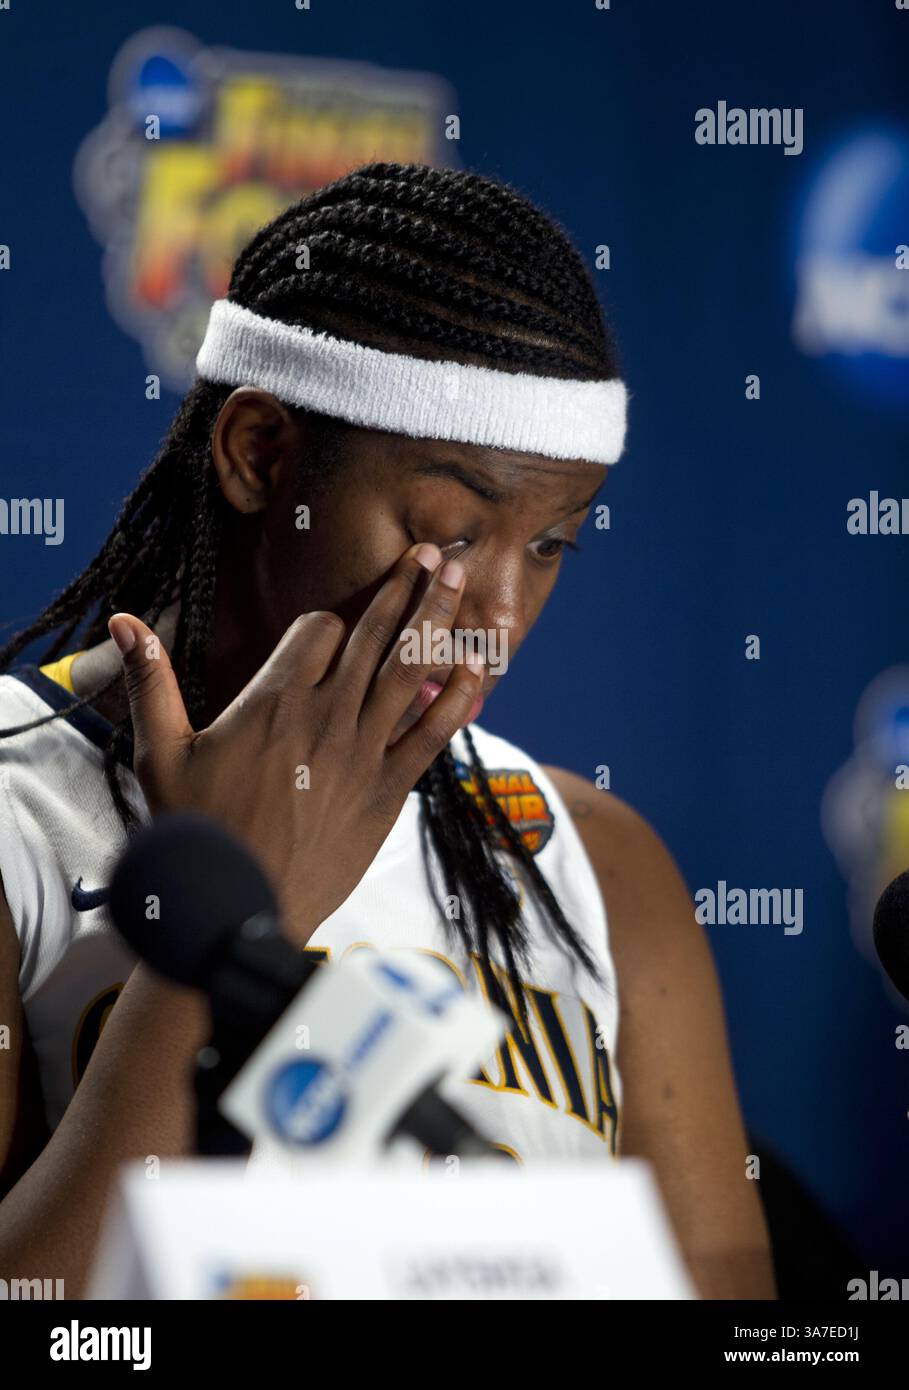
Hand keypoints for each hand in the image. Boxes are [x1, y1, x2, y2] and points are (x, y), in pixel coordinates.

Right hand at [107, 545, 482, 942]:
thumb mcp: (161, 753)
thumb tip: (123, 620)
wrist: (241, 907)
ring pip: (408, 671)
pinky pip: (431, 736)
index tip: (326, 630)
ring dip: (436, 621)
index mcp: (274, 701)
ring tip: (459, 579)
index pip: (317, 631)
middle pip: (374, 635)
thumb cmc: (196, 831)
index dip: (325, 622)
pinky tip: (476, 667)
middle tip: (434, 552)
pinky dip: (456, 699)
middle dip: (405, 589)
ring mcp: (362, 754)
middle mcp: (325, 717)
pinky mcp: (387, 793)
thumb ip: (151, 682)